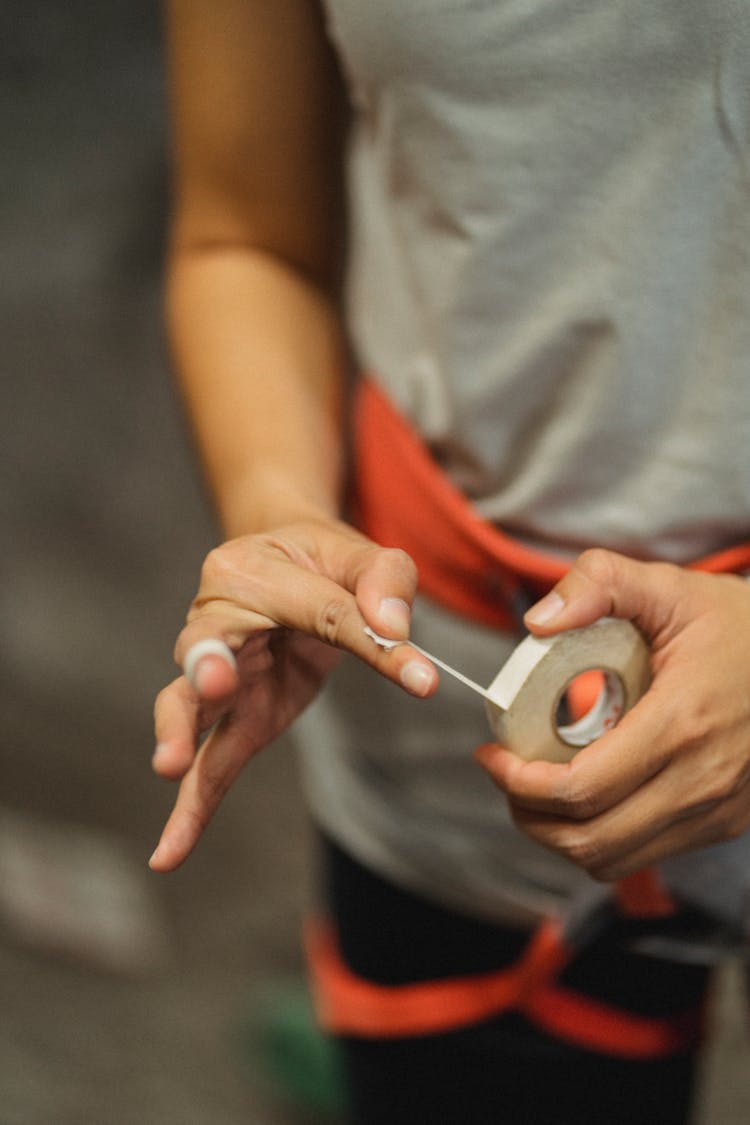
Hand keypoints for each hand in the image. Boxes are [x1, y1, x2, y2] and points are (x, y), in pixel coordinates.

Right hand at [150, 517, 436, 870]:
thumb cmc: (325, 557)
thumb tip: (393, 626)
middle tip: (218, 687)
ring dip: (181, 733)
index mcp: (250, 570)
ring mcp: (221, 674)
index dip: (371, 640)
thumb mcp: (364, 554)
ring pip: (190, 706)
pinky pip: (209, 763)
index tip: (423, 677)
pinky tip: (169, 854)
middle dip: (209, 670)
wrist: (290, 561)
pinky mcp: (237, 717)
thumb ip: (382, 580)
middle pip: (206, 648)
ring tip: (171, 765)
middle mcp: (217, 619)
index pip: (316, 608)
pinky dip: (190, 808)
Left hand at [475, 549, 749, 880]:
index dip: (520, 782)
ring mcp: (718, 809)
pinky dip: (601, 836)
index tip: (492, 754)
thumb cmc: (737, 624)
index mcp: (682, 722)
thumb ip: (599, 583)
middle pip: (590, 839)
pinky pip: (645, 852)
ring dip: (560, 833)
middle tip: (506, 774)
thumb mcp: (668, 586)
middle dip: (529, 814)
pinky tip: (586, 794)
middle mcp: (703, 779)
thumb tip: (538, 620)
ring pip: (614, 858)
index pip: (581, 789)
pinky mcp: (725, 821)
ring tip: (536, 789)